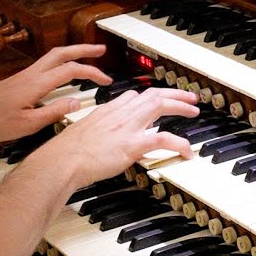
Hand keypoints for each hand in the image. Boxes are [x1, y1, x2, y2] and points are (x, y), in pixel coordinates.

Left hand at [0, 44, 112, 141]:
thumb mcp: (27, 124)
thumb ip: (53, 113)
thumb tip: (76, 103)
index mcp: (36, 84)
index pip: (70, 71)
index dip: (91, 73)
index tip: (106, 80)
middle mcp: (30, 75)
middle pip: (61, 53)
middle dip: (83, 50)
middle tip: (101, 51)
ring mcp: (23, 76)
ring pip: (52, 57)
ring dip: (71, 54)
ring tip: (85, 58)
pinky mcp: (18, 80)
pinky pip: (44, 65)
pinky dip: (59, 63)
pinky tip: (61, 73)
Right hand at [33, 86, 199, 188]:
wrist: (62, 161)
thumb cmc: (66, 151)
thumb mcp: (81, 131)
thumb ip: (95, 127)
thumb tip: (99, 131)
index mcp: (107, 111)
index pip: (133, 95)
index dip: (150, 95)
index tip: (159, 98)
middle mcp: (119, 114)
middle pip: (152, 94)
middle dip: (173, 94)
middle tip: (188, 98)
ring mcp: (126, 128)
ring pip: (160, 106)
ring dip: (181, 107)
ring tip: (194, 112)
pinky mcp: (131, 145)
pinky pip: (162, 139)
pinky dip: (179, 143)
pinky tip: (186, 151)